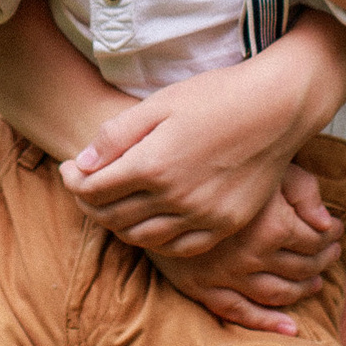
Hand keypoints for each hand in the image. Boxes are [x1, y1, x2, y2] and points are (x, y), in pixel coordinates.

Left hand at [64, 61, 333, 261]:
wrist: (276, 108)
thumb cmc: (216, 97)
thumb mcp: (159, 104)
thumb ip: (116, 136)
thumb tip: (82, 165)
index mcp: (154, 165)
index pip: (94, 188)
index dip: (73, 181)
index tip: (69, 169)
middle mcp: (176, 198)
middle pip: (113, 217)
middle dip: (90, 203)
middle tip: (85, 187)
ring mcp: (203, 216)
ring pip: (143, 238)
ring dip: (118, 225)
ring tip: (113, 204)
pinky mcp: (226, 225)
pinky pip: (179, 248)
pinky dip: (156, 240)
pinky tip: (150, 222)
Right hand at [147, 176, 340, 337]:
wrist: (157, 179)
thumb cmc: (219, 164)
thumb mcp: (265, 164)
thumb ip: (303, 190)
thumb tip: (328, 223)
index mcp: (271, 225)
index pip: (315, 239)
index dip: (332, 235)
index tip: (338, 229)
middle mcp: (252, 256)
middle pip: (301, 267)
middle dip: (322, 260)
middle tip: (331, 253)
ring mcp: (226, 276)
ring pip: (278, 293)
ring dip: (302, 290)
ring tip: (316, 282)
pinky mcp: (202, 288)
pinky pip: (240, 313)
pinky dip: (268, 323)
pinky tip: (291, 328)